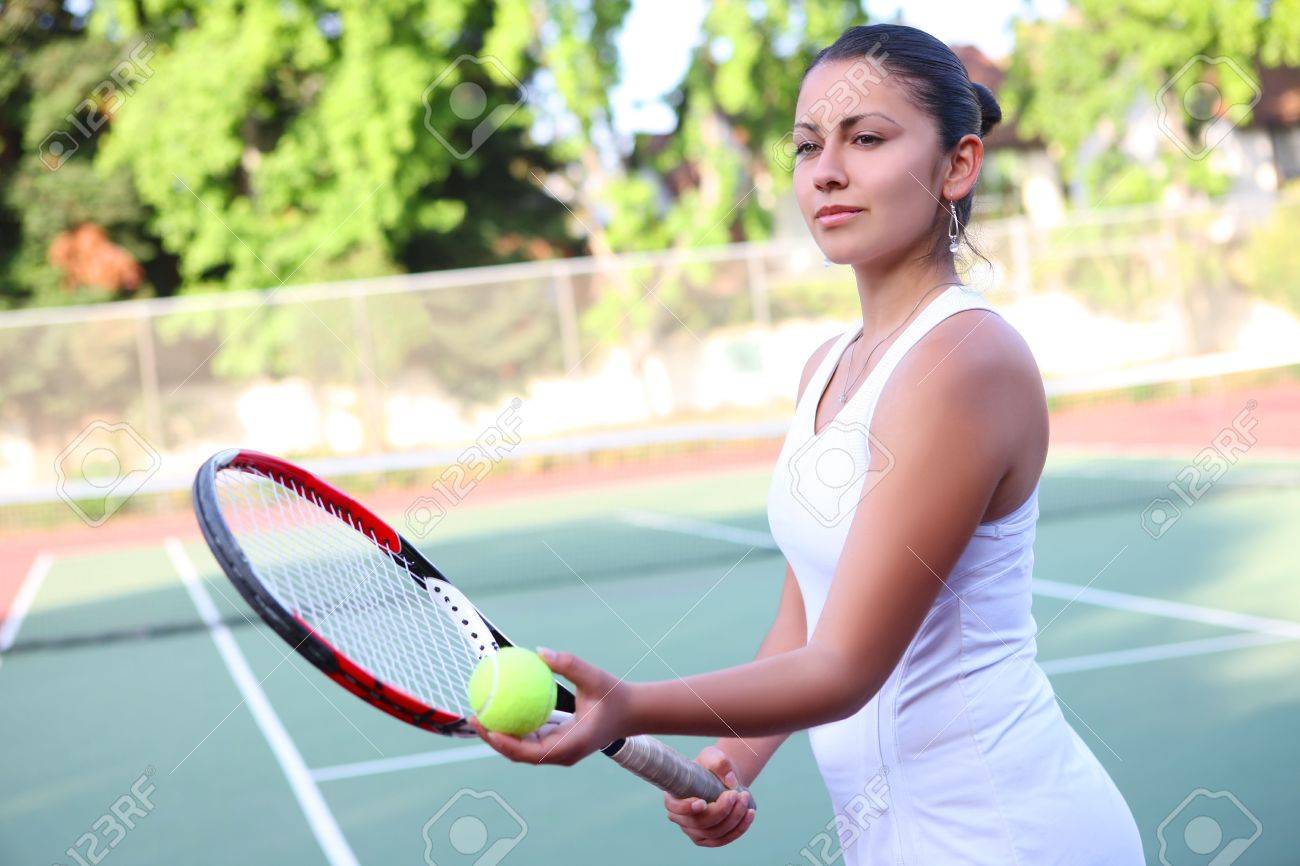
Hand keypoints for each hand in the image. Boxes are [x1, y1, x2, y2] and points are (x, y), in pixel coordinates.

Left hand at [471, 647, 629, 766]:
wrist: (633, 713)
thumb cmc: (614, 695)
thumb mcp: (594, 677)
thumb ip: (569, 664)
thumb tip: (540, 652)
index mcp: (570, 746)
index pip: (530, 751)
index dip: (504, 743)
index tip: (486, 725)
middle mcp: (562, 754)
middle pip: (519, 753)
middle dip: (493, 739)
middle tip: (474, 716)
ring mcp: (559, 752)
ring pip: (522, 748)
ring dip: (501, 735)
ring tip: (481, 712)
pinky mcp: (558, 745)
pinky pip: (531, 738)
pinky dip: (515, 727)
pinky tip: (502, 705)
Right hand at [662, 746, 754, 846]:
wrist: (723, 778)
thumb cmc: (712, 765)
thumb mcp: (713, 756)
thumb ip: (719, 763)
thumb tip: (730, 782)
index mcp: (674, 797)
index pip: (674, 808)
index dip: (685, 809)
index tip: (702, 802)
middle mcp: (681, 818)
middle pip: (699, 823)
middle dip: (721, 811)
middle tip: (735, 794)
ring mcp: (695, 832)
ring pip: (715, 833)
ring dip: (733, 818)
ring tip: (745, 798)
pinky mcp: (711, 839)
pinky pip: (725, 838)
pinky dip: (740, 828)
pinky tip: (750, 813)